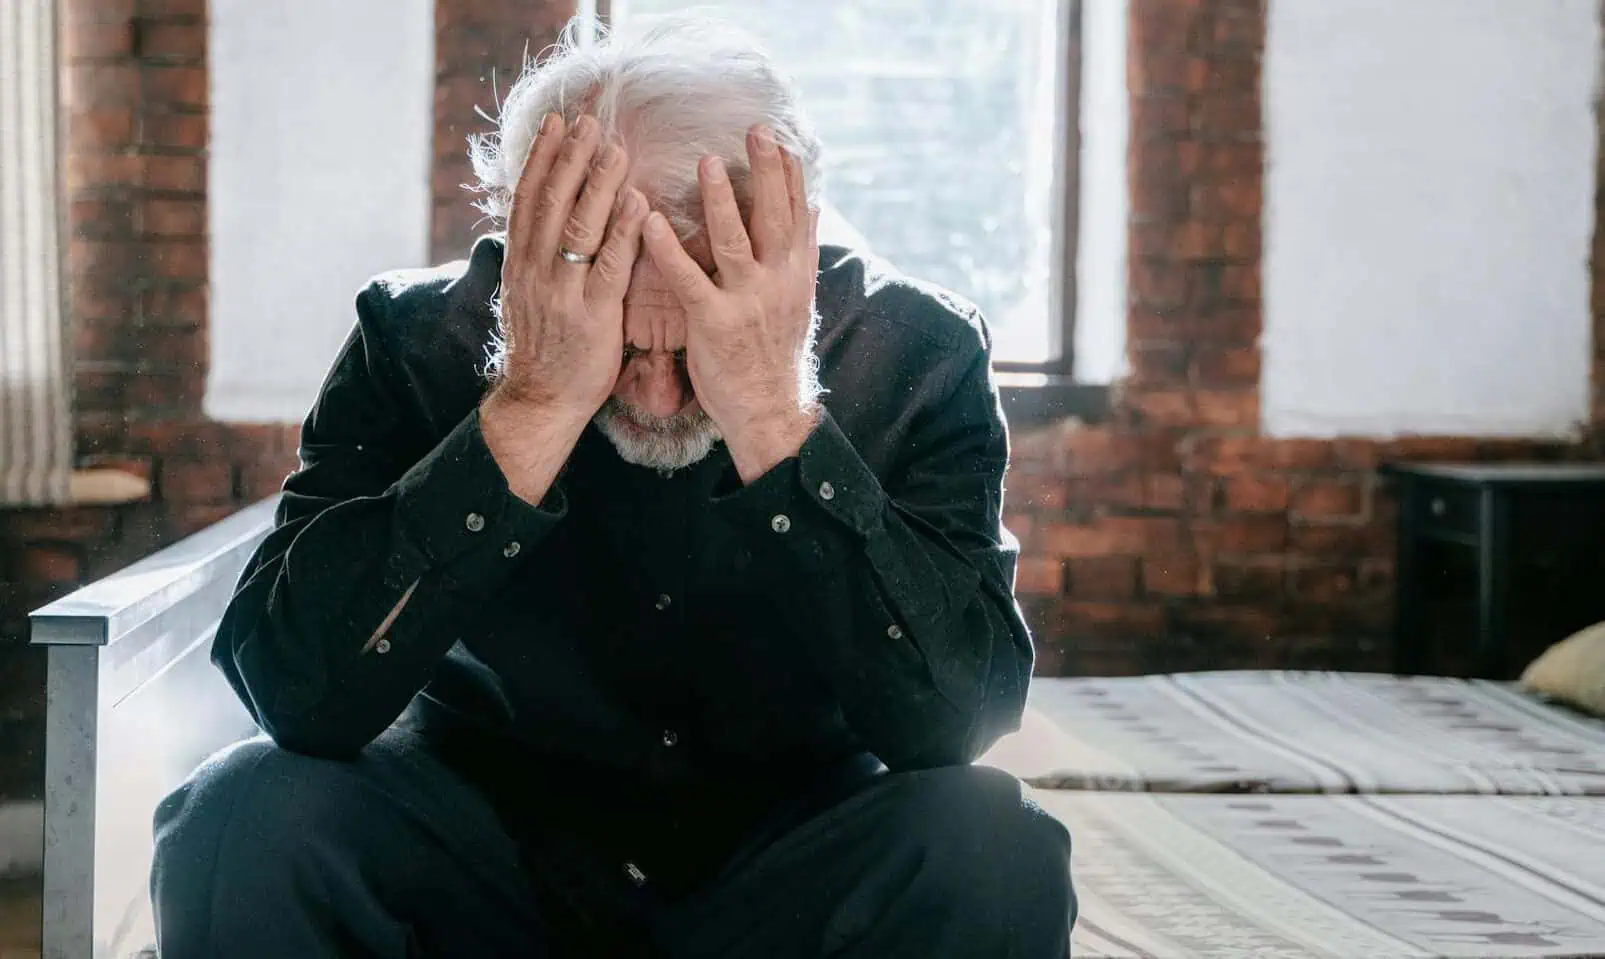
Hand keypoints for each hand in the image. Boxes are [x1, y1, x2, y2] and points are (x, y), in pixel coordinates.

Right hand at [492, 112, 647, 420]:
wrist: (540, 402)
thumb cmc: (544, 348)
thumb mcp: (527, 296)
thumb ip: (536, 257)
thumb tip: (541, 219)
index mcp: (519, 263)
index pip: (527, 198)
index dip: (542, 158)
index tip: (557, 123)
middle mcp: (535, 271)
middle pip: (550, 202)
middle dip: (570, 158)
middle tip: (590, 121)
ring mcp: (562, 292)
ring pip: (577, 227)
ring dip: (597, 184)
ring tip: (615, 149)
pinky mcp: (592, 316)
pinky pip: (609, 265)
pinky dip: (622, 231)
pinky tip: (637, 202)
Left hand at [642, 125, 821, 482]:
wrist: (768, 410)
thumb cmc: (772, 353)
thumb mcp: (797, 300)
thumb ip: (797, 255)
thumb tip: (808, 210)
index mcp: (797, 274)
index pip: (798, 212)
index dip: (789, 173)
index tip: (780, 137)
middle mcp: (778, 282)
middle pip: (774, 216)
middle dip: (767, 170)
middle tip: (756, 130)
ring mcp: (748, 302)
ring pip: (736, 241)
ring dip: (720, 200)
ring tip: (706, 162)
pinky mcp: (715, 323)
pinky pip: (690, 279)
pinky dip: (669, 248)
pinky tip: (650, 221)